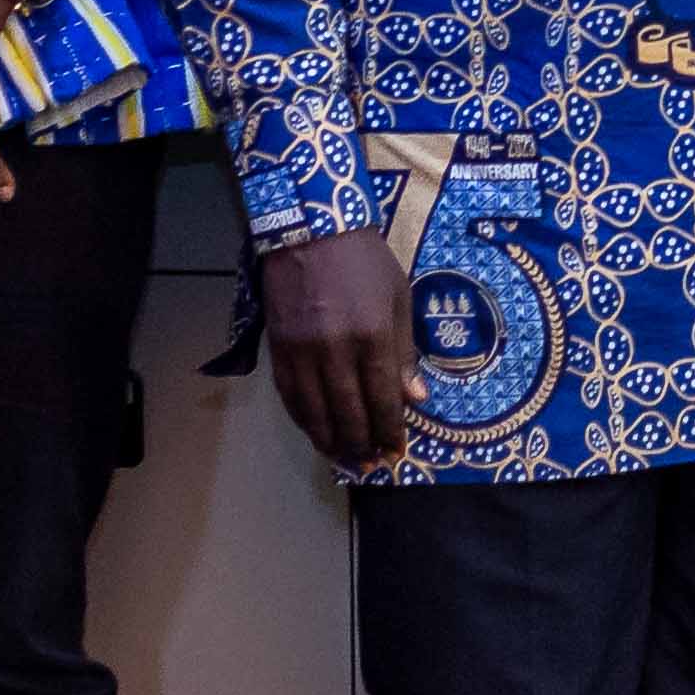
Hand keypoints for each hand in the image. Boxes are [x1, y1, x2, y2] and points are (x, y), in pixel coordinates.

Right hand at [254, 224, 415, 472]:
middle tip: (371, 464)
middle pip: (348, 413)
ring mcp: (302, 352)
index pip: (382, 398)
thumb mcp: (399, 299)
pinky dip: (303, 419)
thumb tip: (415, 398)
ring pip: (315, 412)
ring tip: (345, 458)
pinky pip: (290, 397)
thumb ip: (404, 352)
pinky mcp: (279, 349)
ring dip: (331, 440)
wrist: (311, 231)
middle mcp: (335, 350)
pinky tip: (316, 431)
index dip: (390, 429)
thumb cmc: (365, 263)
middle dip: (362, 444)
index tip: (396, 450)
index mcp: (372, 336)